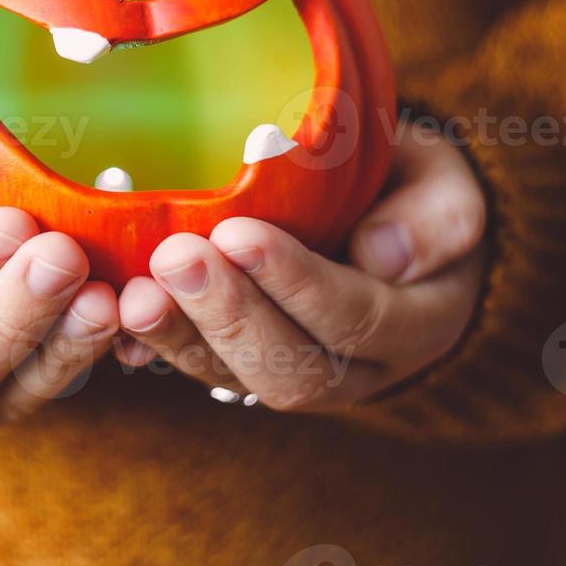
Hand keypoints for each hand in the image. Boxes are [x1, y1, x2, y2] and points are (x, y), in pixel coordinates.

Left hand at [116, 129, 485, 410]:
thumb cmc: (416, 191)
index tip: (239, 234)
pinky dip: (157, 347)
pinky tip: (117, 315)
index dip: (296, 283)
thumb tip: (382, 252)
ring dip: (180, 336)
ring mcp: (299, 374)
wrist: (397, 222)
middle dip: (227, 314)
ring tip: (132, 291)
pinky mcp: (247, 367)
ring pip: (237, 379)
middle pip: (291, 368)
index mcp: (417, 324)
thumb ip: (436, 215)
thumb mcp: (448, 186)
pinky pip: (203, 370)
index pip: (355, 317)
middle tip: (173, 256)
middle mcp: (359, 370)